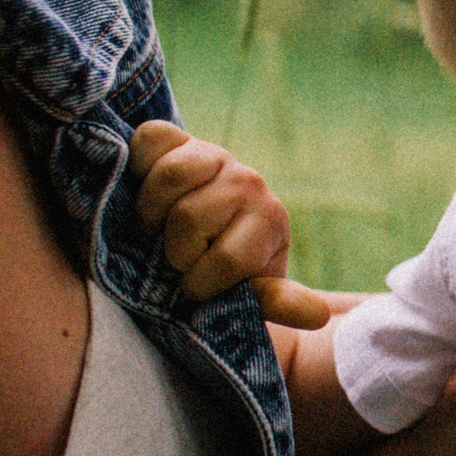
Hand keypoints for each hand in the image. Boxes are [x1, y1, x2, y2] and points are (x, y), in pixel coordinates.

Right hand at [127, 120, 329, 325]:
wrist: (201, 238)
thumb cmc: (225, 274)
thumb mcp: (252, 293)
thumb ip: (278, 302)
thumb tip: (316, 316)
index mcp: (270, 220)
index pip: (228, 259)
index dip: (200, 282)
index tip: (199, 286)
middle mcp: (248, 182)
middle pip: (189, 219)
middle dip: (174, 251)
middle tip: (179, 257)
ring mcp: (215, 156)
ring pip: (170, 178)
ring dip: (150, 214)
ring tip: (158, 229)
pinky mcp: (179, 139)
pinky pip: (150, 139)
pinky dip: (138, 166)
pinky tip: (146, 192)